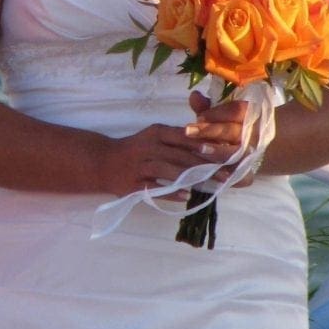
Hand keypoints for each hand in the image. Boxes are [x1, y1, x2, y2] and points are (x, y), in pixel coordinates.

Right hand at [97, 122, 225, 200]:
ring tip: (210, 185)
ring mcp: (139, 166)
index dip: (203, 145)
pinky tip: (186, 195)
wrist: (104, 162)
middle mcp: (148, 147)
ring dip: (190, 178)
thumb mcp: (154, 137)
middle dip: (204, 165)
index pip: (183, 137)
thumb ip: (177, 139)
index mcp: (156, 133)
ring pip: (167, 170)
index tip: (223, 154)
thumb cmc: (136, 149)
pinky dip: (171, 192)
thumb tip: (209, 146)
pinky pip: (155, 188)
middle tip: (224, 174)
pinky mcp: (133, 184)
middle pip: (179, 155)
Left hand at [184, 90, 256, 187]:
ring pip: (235, 153)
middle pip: (233, 132)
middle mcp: (253, 134)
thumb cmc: (231, 127)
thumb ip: (207, 107)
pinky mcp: (248, 174)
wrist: (255, 149)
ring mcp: (252, 155)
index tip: (198, 116)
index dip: (217, 113)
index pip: (236, 111)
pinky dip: (222, 173)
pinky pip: (237, 175)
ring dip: (216, 152)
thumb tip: (194, 95)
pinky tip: (206, 170)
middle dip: (210, 131)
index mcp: (250, 115)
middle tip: (188, 132)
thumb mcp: (220, 115)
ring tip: (198, 149)